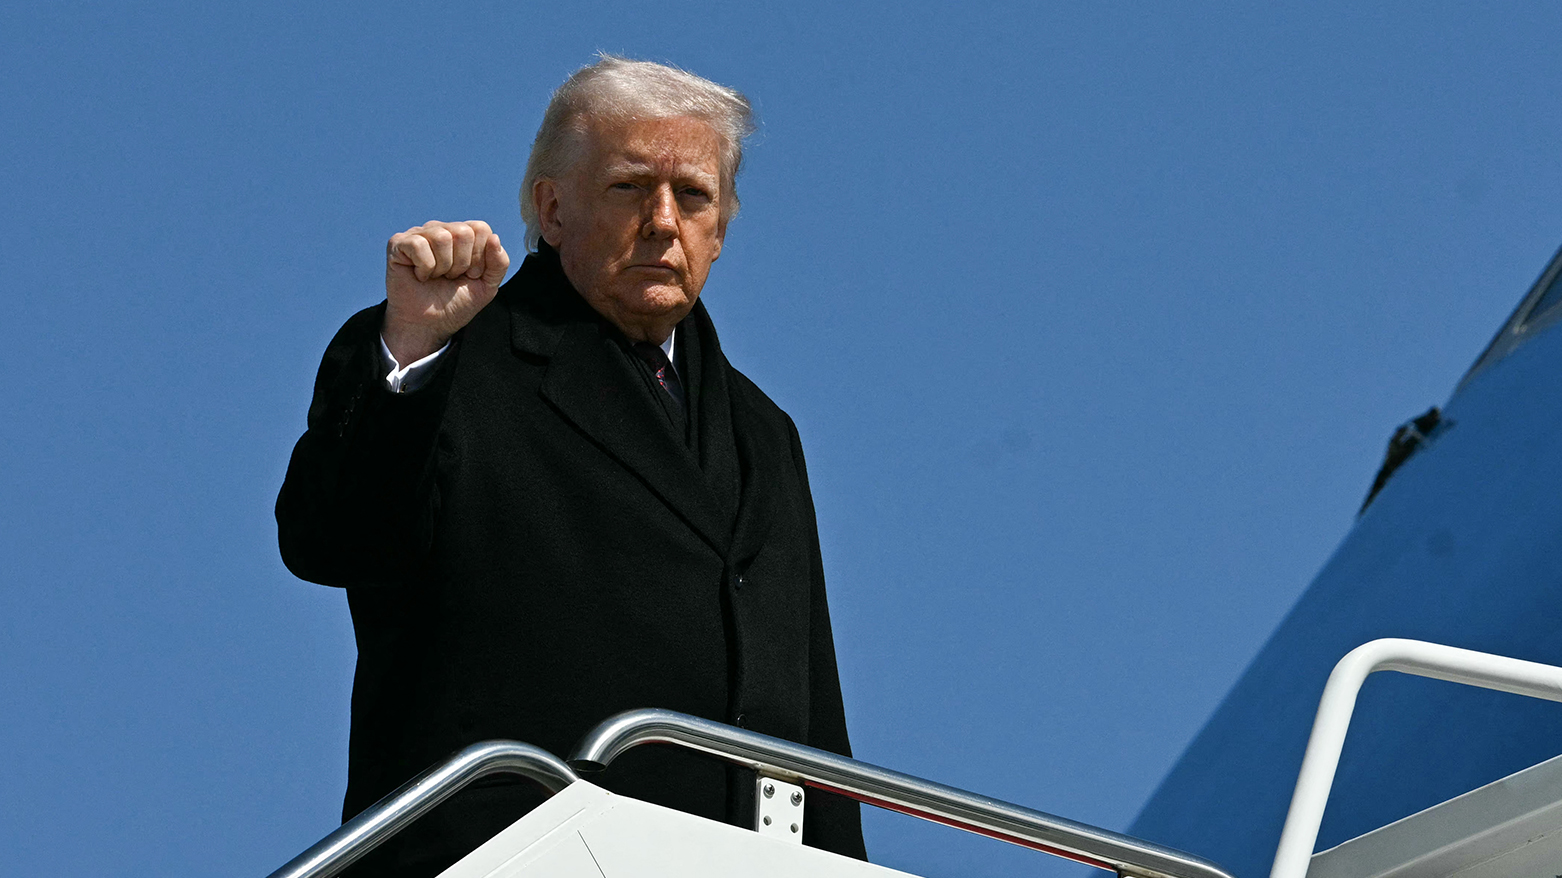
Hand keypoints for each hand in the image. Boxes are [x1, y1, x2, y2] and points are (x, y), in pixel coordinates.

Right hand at [383, 220, 509, 363]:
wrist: (428, 325)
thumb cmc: (455, 304)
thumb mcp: (486, 286)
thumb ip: (499, 263)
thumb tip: (495, 238)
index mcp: (462, 235)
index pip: (480, 228)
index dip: (479, 258)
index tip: (469, 275)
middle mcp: (440, 229)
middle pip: (463, 232)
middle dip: (462, 263)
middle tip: (450, 277)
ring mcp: (418, 234)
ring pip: (442, 237)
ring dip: (443, 267)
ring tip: (435, 277)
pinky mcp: (398, 244)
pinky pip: (419, 245)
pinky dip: (424, 268)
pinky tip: (420, 276)